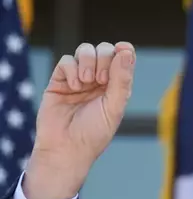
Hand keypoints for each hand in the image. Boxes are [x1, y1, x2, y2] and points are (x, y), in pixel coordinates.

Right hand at [23, 42, 135, 198]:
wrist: (66, 148)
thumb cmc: (94, 133)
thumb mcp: (114, 107)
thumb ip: (121, 79)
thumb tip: (126, 51)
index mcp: (116, 86)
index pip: (123, 58)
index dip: (124, 50)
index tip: (123, 49)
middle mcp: (99, 80)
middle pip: (105, 50)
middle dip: (104, 58)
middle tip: (101, 80)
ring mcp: (79, 79)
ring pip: (85, 51)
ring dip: (88, 62)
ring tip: (87, 82)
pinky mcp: (59, 81)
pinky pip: (66, 61)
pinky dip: (72, 70)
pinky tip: (74, 87)